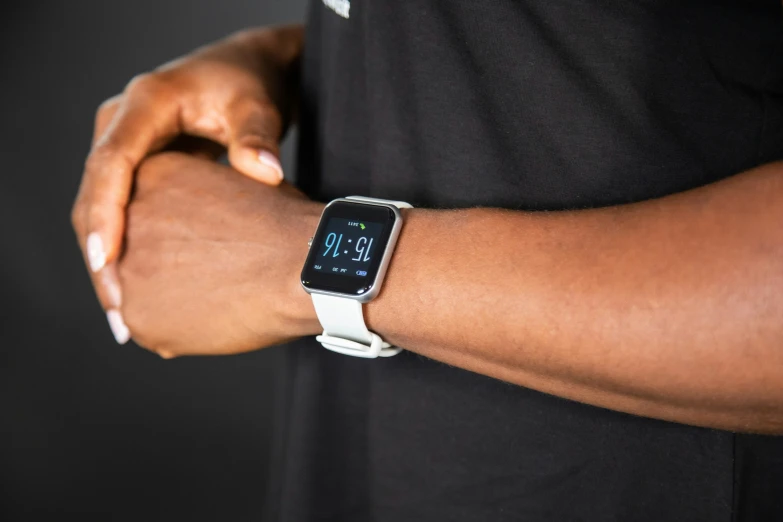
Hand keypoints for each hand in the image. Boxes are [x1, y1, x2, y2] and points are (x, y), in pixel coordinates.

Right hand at [71, 25, 302, 341]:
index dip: (104, 215)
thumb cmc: (251, 84)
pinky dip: (129, 249)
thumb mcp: (256, 104)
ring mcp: (128, 146)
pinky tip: (143, 289)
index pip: (111, 163)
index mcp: (145, 104)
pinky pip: (123, 210)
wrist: (249, 72)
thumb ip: (257, 137)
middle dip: (101, 255)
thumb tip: (265, 173)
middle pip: (95, 194)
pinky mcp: (140, 166)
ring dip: (110, 261)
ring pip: (103, 208)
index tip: (105, 261)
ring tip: (124, 315)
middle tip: (118, 311)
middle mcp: (123, 124)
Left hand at [118, 152, 320, 356]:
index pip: (144, 209)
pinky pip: (152, 330)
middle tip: (211, 272)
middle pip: (135, 250)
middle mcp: (126, 218)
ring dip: (172, 299)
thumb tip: (195, 223)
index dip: (174, 233)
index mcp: (150, 174)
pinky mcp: (138, 315)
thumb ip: (197, 198)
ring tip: (219, 292)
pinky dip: (180, 331)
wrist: (300, 265)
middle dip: (166, 266)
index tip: (200, 245)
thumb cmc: (283, 225)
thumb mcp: (234, 181)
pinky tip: (214, 314)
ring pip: (141, 293)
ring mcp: (128, 268)